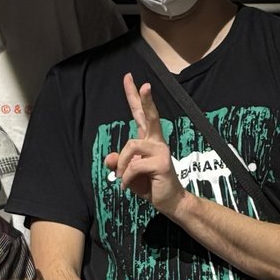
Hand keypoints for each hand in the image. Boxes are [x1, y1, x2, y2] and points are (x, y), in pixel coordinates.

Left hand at [103, 74, 187, 218]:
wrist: (170, 202)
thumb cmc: (150, 185)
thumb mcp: (128, 174)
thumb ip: (118, 164)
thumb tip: (110, 158)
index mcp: (149, 140)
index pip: (141, 114)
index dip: (135, 97)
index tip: (130, 78)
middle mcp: (156, 141)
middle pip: (149, 116)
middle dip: (145, 99)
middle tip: (143, 84)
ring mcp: (161, 150)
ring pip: (131, 147)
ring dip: (122, 165)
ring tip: (122, 179)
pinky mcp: (162, 163)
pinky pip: (134, 165)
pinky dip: (126, 178)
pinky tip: (127, 187)